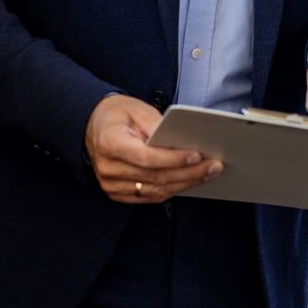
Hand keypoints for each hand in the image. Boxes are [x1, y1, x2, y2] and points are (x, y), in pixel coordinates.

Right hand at [85, 94, 221, 204]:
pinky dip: (172, 190)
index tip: (197, 156)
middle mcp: (108, 168)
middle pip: (154, 177)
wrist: (94, 127)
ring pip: (155, 191)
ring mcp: (111, 184)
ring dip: (185, 184)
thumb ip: (157, 125)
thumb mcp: (136, 109)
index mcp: (109, 143)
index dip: (173, 159)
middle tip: (213, 166)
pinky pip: (149, 197)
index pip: (146, 157)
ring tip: (208, 174)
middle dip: (189, 173)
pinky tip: (189, 181)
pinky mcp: (117, 193)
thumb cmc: (118, 115)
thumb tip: (181, 142)